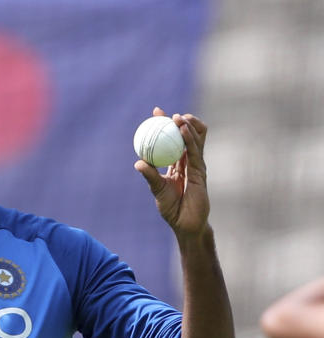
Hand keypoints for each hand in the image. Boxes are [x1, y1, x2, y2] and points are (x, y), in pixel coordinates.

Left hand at [134, 107, 209, 242]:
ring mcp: (196, 165)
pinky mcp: (201, 171)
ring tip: (178, 118)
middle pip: (186, 136)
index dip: (164, 126)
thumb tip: (137, 163)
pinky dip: (189, 139)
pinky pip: (195, 152)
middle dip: (180, 122)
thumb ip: (150, 175)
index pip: (171, 140)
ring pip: (194, 141)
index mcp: (176, 164)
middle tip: (169, 114)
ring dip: (187, 127)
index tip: (156, 113)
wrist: (185, 223)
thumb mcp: (157, 189)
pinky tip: (183, 130)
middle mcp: (187, 162)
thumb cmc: (171, 207)